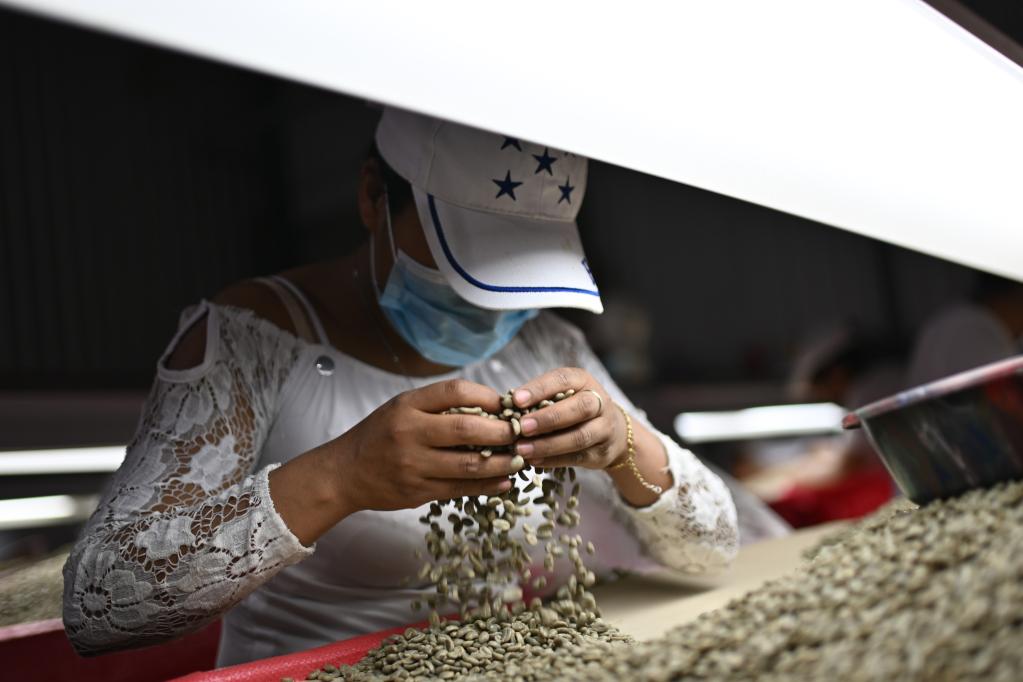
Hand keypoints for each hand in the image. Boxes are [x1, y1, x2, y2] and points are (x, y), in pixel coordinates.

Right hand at [337, 379, 520, 512]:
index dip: (487, 396)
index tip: (507, 404)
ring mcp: (413, 465)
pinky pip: (460, 489)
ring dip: (502, 463)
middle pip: (467, 429)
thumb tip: (492, 406)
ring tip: (521, 459)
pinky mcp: (417, 492)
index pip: (454, 391)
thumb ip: (439, 406)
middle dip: (503, 432)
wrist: (345, 473)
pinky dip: (487, 486)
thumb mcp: (402, 408)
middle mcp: (409, 433)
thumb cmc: (380, 435)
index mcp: (407, 406)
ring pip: (469, 465)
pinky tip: (504, 482)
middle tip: (523, 433)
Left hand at [510, 367, 626, 469]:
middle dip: (548, 418)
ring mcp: (604, 428)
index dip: (539, 389)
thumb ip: (539, 399)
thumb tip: (504, 407)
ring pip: (579, 437)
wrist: (613, 433)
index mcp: (584, 381)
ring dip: (548, 444)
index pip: (562, 380)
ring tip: (522, 449)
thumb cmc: (573, 408)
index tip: (515, 399)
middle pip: (579, 408)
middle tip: (522, 427)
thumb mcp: (562, 395)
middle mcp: (599, 402)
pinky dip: (553, 460)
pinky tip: (533, 461)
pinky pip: (577, 457)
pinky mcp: (602, 452)